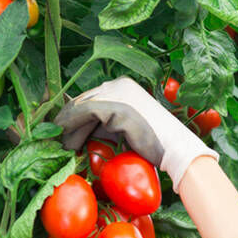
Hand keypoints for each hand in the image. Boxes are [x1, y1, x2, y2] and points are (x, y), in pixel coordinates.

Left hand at [54, 77, 217, 189]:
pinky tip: (68, 144)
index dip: (72, 116)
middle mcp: (118, 85)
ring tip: (62, 147)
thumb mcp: (127, 130)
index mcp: (124, 86)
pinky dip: (72, 129)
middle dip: (66, 123)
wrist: (179, 152)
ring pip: (79, 107)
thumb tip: (77, 133)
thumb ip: (106, 126)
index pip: (89, 98)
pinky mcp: (114, 106)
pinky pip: (83, 115)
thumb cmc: (158, 147)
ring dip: (67, 129)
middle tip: (58, 142)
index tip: (61, 132)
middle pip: (81, 101)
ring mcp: (117, 93)